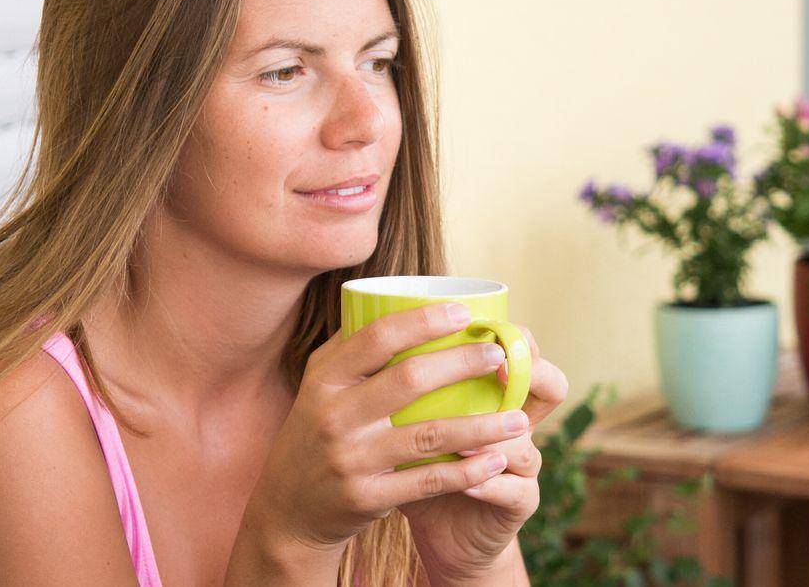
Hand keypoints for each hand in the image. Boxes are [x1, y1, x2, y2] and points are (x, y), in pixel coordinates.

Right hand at [237, 303, 525, 563]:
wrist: (288, 510)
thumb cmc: (315, 435)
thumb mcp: (317, 387)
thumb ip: (349, 349)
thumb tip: (392, 299)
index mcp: (325, 380)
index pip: (377, 338)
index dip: (423, 321)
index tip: (465, 313)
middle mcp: (334, 416)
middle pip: (409, 380)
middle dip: (462, 364)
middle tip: (500, 357)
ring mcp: (350, 459)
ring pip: (428, 435)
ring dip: (481, 426)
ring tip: (520, 418)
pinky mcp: (366, 497)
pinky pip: (427, 481)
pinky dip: (467, 471)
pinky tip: (497, 460)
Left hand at [402, 325, 569, 585]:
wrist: (442, 531)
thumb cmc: (418, 464)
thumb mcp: (411, 420)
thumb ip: (401, 381)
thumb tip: (360, 324)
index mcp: (498, 394)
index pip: (525, 352)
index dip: (514, 335)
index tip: (478, 319)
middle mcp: (519, 422)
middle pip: (546, 384)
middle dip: (520, 371)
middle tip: (492, 360)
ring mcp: (524, 464)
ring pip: (524, 439)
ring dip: (491, 433)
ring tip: (465, 434)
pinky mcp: (521, 502)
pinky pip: (513, 489)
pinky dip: (487, 482)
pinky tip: (466, 480)